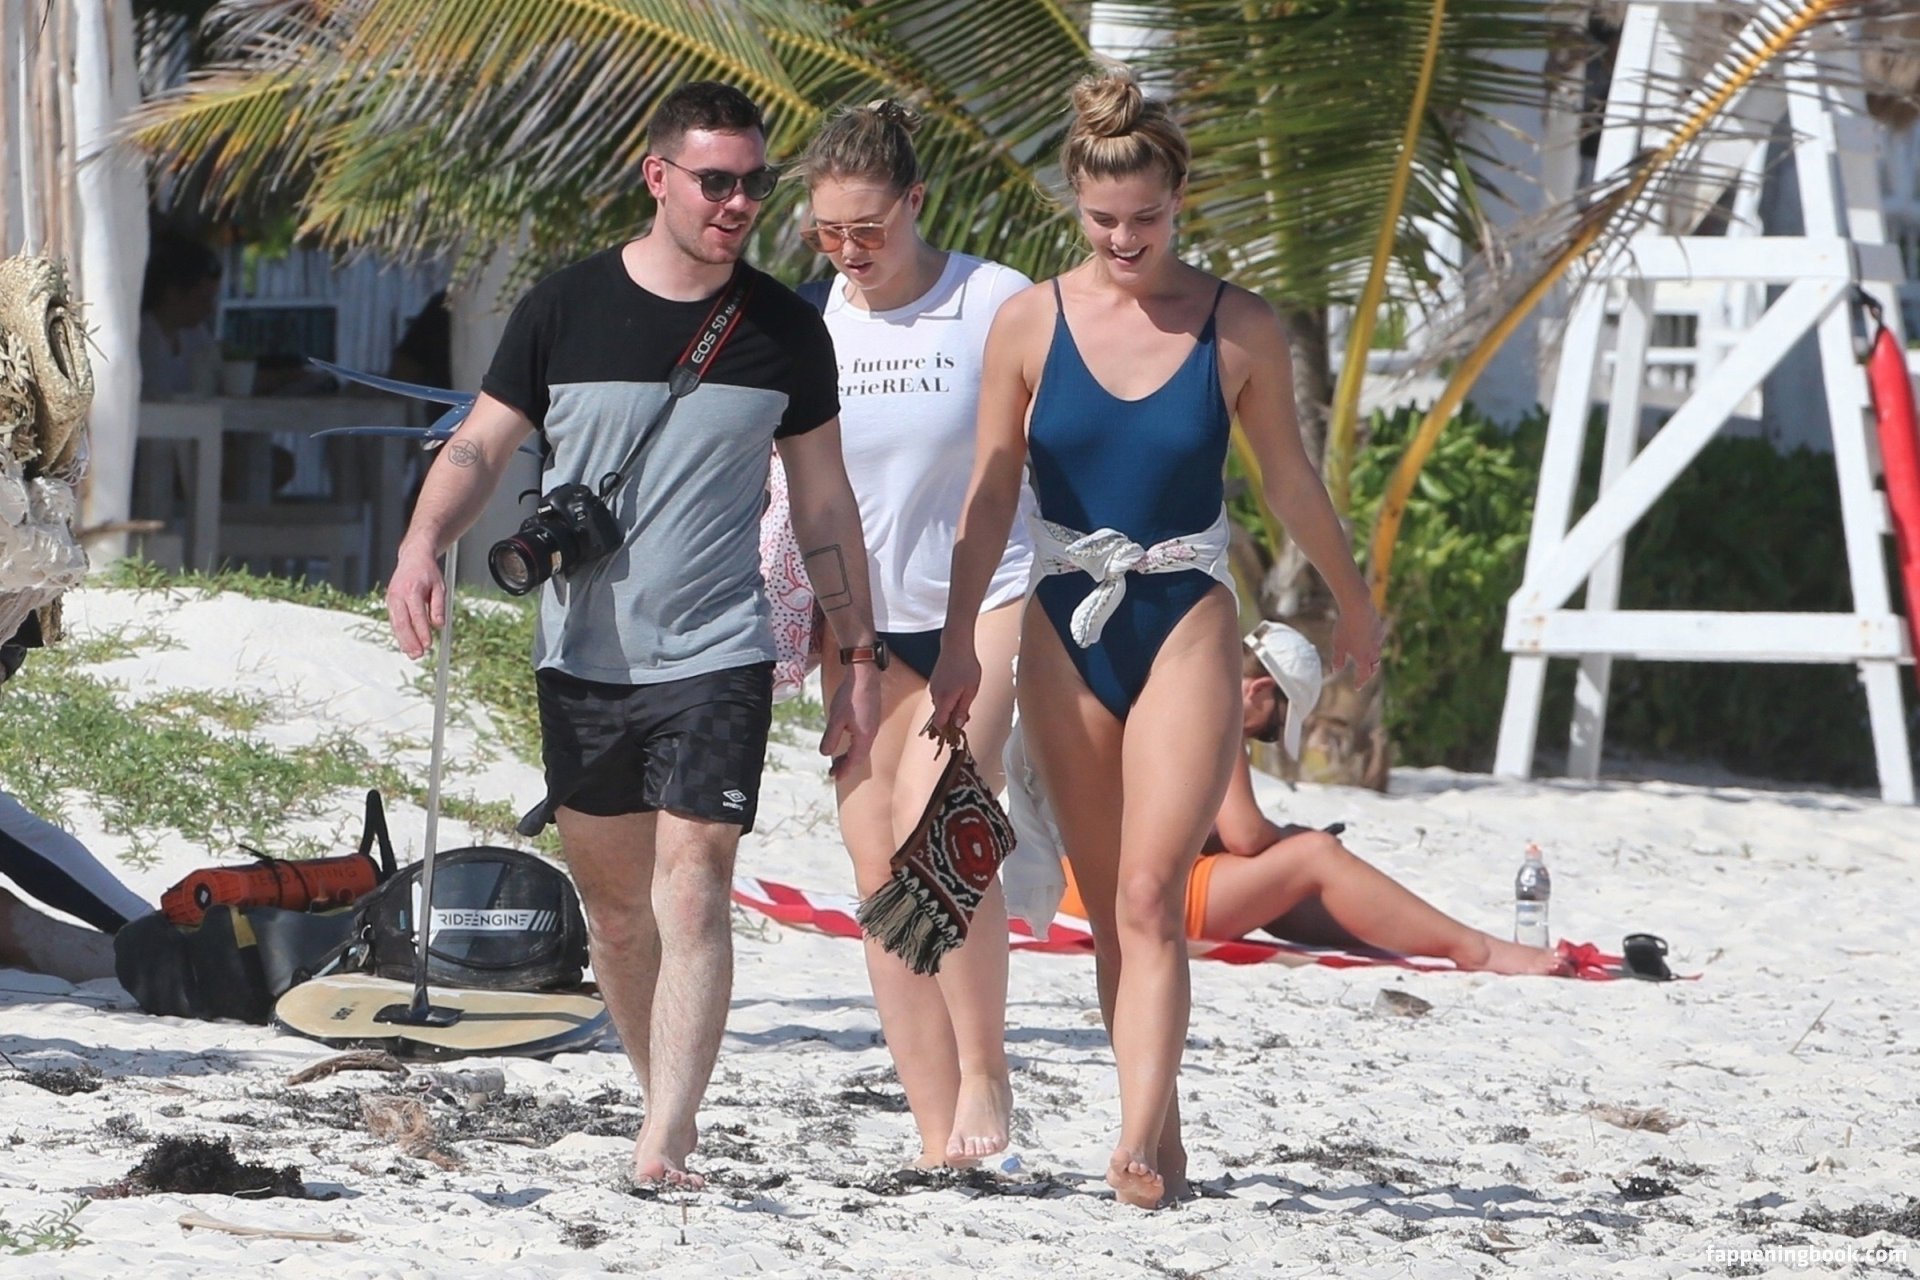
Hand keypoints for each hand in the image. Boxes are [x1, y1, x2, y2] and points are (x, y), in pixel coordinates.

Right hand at [386, 542, 445, 659]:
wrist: (413, 558)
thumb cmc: (427, 572)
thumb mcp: (440, 586)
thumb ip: (439, 605)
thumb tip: (438, 624)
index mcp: (412, 589)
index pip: (417, 615)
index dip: (422, 631)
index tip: (428, 644)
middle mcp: (398, 594)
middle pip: (402, 622)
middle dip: (410, 641)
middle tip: (418, 654)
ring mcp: (391, 599)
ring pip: (395, 624)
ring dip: (403, 641)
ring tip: (412, 654)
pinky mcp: (390, 603)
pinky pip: (394, 621)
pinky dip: (399, 634)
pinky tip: (406, 644)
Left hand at [821, 662, 880, 777]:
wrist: (865, 675)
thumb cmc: (851, 695)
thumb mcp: (836, 719)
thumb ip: (831, 738)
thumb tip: (825, 754)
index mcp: (864, 736)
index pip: (855, 760)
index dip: (845, 770)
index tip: (835, 777)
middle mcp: (871, 733)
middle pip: (860, 756)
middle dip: (847, 765)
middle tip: (834, 772)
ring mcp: (873, 725)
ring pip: (862, 748)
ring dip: (850, 756)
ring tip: (838, 760)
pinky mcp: (871, 718)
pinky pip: (864, 739)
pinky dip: (855, 746)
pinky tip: (847, 741)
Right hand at [926, 640, 981, 735]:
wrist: (956, 646)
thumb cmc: (966, 666)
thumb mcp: (971, 690)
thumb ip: (963, 709)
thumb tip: (957, 724)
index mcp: (944, 700)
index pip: (939, 724)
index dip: (946, 732)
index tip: (955, 734)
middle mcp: (935, 696)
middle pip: (940, 716)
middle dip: (951, 719)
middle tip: (966, 714)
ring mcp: (933, 688)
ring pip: (940, 706)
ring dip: (950, 708)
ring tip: (964, 699)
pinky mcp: (934, 682)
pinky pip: (939, 697)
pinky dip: (947, 699)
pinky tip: (957, 691)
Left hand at [1332, 596, 1385, 686]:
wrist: (1358, 608)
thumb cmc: (1345, 627)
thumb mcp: (1338, 645)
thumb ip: (1337, 660)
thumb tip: (1336, 670)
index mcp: (1363, 658)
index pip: (1363, 675)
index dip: (1360, 682)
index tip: (1357, 687)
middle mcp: (1374, 652)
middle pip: (1373, 667)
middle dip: (1369, 673)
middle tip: (1365, 677)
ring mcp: (1379, 640)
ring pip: (1377, 655)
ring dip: (1372, 660)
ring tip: (1367, 662)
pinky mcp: (1380, 630)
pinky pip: (1378, 642)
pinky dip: (1374, 647)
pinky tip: (1369, 643)